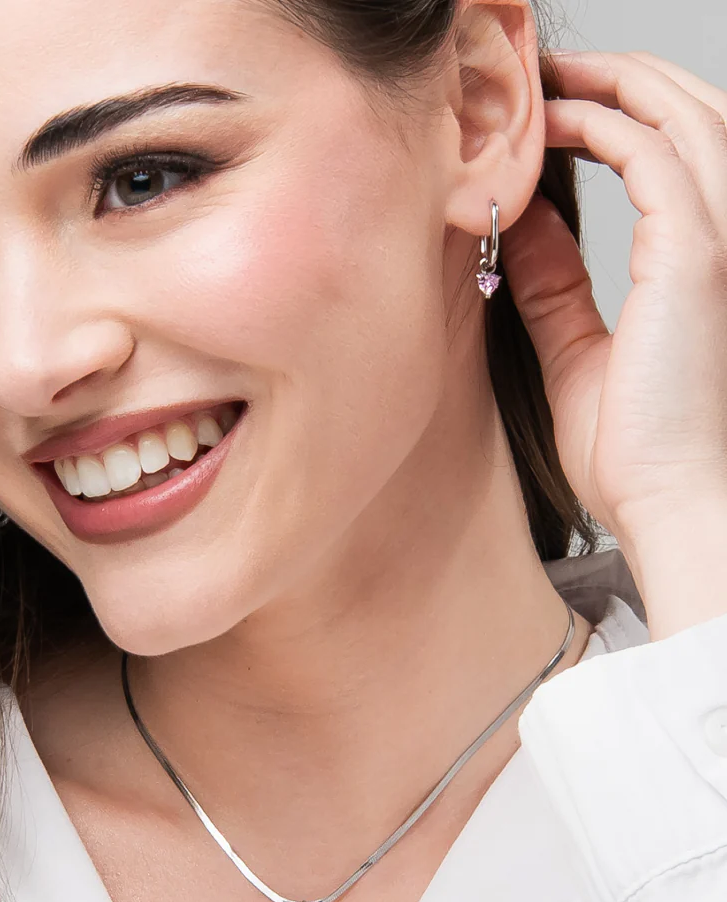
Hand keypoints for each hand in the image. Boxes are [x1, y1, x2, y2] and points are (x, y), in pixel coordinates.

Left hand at [501, 50, 726, 547]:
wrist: (665, 503)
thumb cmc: (633, 446)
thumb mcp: (574, 346)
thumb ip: (553, 280)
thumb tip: (519, 222)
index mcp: (695, 260)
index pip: (670, 156)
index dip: (613, 117)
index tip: (546, 111)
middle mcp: (721, 237)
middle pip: (688, 115)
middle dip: (619, 80)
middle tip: (545, 73)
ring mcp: (718, 239)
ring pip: (681, 115)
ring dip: (613, 85)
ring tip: (546, 80)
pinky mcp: (697, 253)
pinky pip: (653, 155)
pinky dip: (603, 126)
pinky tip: (552, 124)